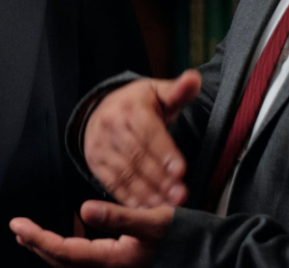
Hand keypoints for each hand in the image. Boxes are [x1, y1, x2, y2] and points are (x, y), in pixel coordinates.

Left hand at [10, 201, 172, 267]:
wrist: (211, 255)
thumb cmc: (184, 238)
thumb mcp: (152, 221)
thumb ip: (118, 217)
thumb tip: (84, 210)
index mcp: (114, 260)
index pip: (63, 252)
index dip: (38, 239)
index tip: (18, 225)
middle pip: (63, 262)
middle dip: (38, 245)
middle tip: (19, 229)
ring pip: (73, 265)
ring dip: (50, 250)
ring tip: (33, 235)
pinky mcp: (122, 265)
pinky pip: (86, 262)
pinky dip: (68, 253)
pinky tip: (66, 242)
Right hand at [83, 71, 200, 207]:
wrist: (101, 109)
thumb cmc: (139, 104)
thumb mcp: (158, 92)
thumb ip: (178, 90)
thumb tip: (194, 79)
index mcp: (130, 107)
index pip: (149, 132)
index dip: (164, 152)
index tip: (181, 170)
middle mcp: (110, 125)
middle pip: (137, 156)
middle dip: (159, 178)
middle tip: (180, 195)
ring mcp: (100, 145)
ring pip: (125, 172)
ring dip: (146, 192)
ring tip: (166, 206)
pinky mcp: (95, 162)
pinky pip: (111, 183)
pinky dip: (128, 198)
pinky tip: (145, 209)